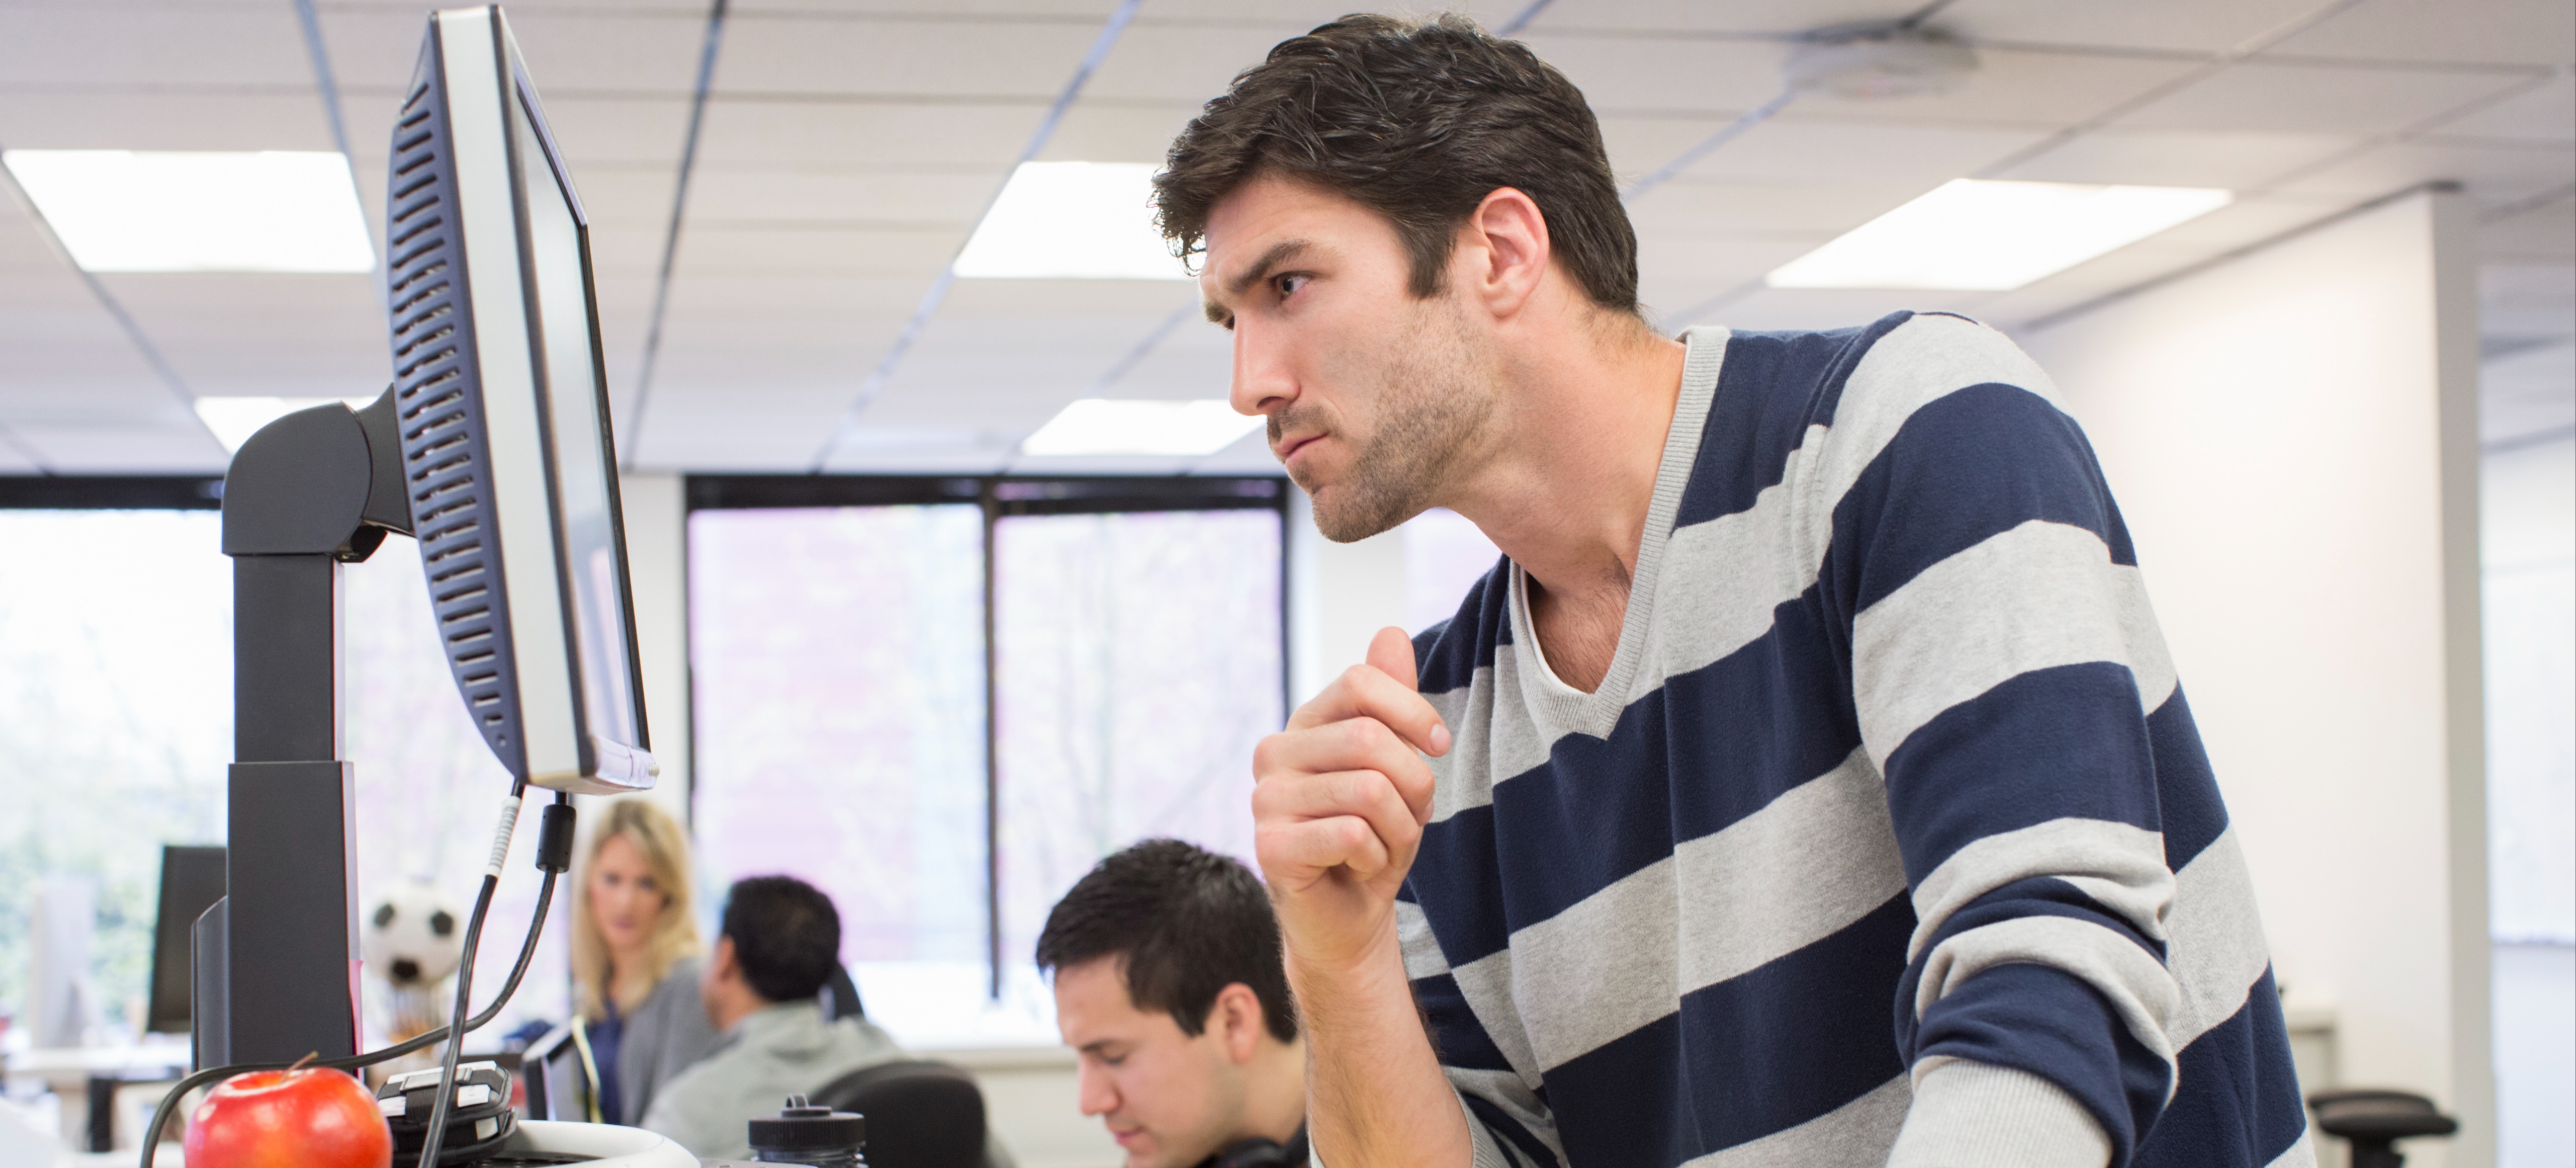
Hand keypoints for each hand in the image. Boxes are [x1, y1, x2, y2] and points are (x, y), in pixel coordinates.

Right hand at [1253, 626, 1451, 971]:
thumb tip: (1389, 632)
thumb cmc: (1373, 834)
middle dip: (1415, 784)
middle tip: (1410, 817)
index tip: (1439, 746)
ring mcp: (1266, 799)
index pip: (1360, 681)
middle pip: (1370, 739)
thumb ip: (1390, 701)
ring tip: (1384, 845)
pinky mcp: (1269, 847)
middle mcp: (1274, 752)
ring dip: (1400, 829)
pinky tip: (1360, 867)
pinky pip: (1351, 834)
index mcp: (1304, 723)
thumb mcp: (1396, 764)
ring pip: (1369, 791)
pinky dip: (1377, 857)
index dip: (1413, 710)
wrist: (1349, 916)